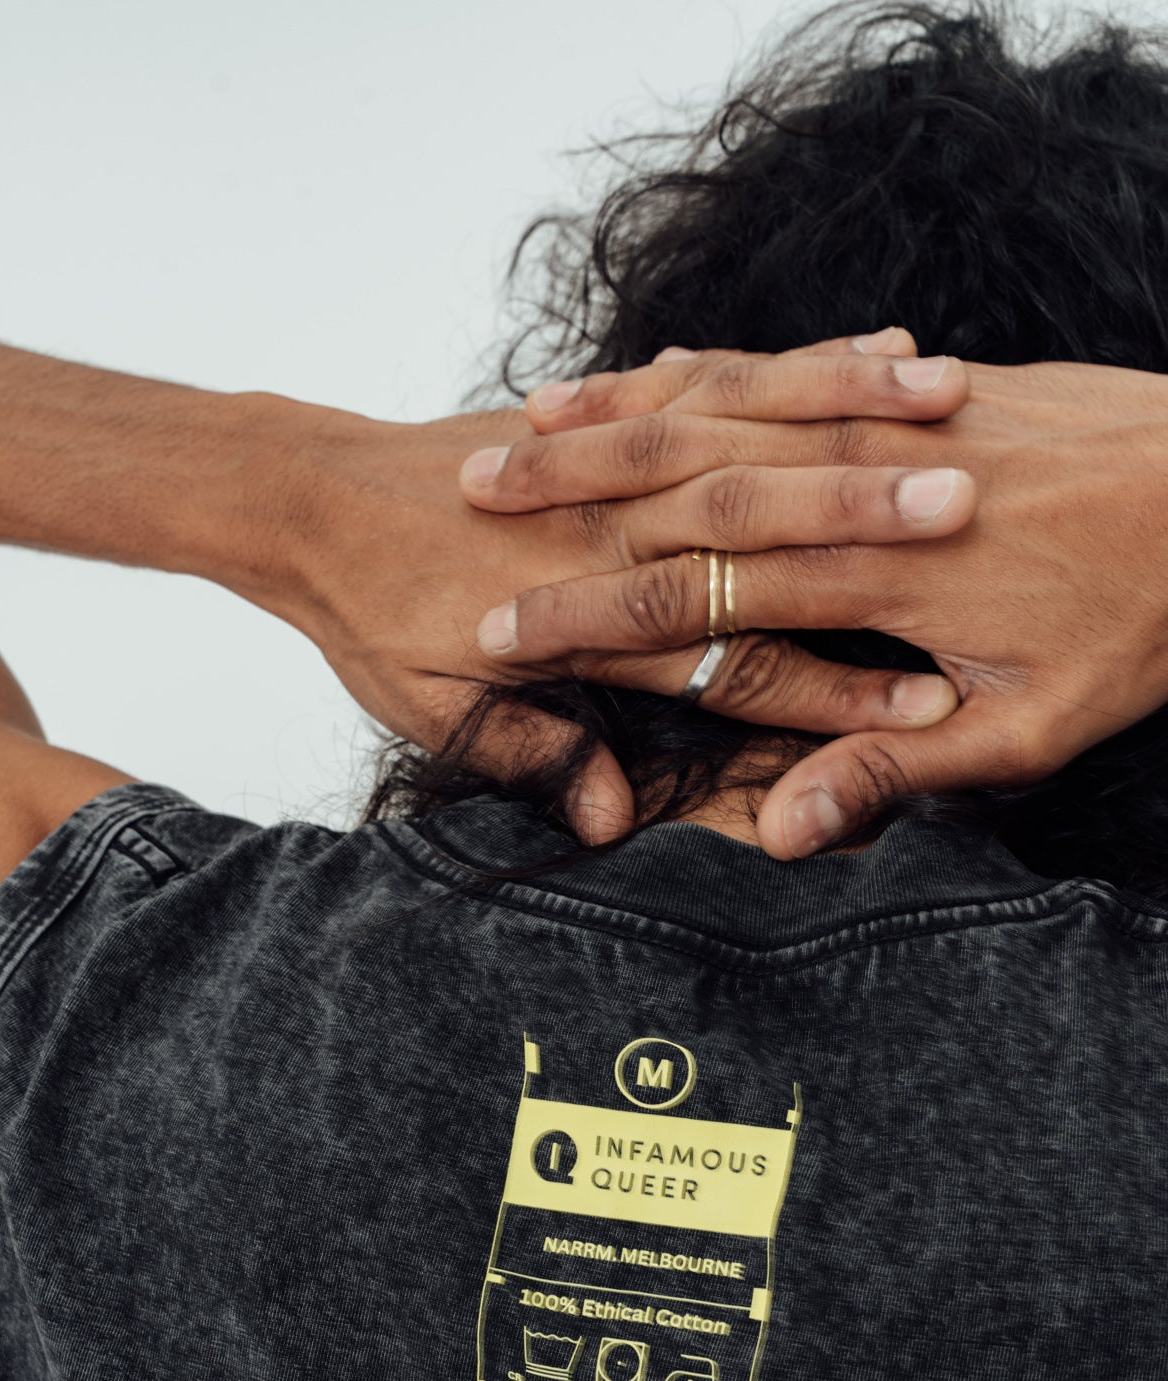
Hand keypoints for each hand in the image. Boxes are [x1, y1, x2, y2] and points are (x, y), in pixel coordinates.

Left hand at [227, 340, 972, 839]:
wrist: (301, 497)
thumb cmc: (366, 614)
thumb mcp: (431, 713)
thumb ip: (532, 755)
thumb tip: (613, 819)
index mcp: (585, 616)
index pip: (734, 664)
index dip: (830, 694)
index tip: (922, 710)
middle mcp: (612, 530)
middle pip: (765, 533)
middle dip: (871, 531)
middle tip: (966, 528)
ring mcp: (608, 463)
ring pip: (754, 437)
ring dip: (853, 433)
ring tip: (950, 428)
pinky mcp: (602, 415)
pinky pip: (713, 379)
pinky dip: (793, 368)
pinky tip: (877, 350)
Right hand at [463, 349, 1167, 854]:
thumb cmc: (1151, 620)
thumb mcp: (1035, 728)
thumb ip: (896, 773)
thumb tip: (784, 835)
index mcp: (872, 582)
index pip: (698, 600)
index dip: (587, 623)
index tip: (495, 643)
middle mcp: (864, 487)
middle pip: (683, 483)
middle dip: (565, 493)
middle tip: (466, 503)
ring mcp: (892, 421)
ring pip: (720, 404)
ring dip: (611, 417)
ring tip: (516, 427)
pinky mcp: (918, 383)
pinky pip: (790, 361)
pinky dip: (705, 367)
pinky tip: (642, 368)